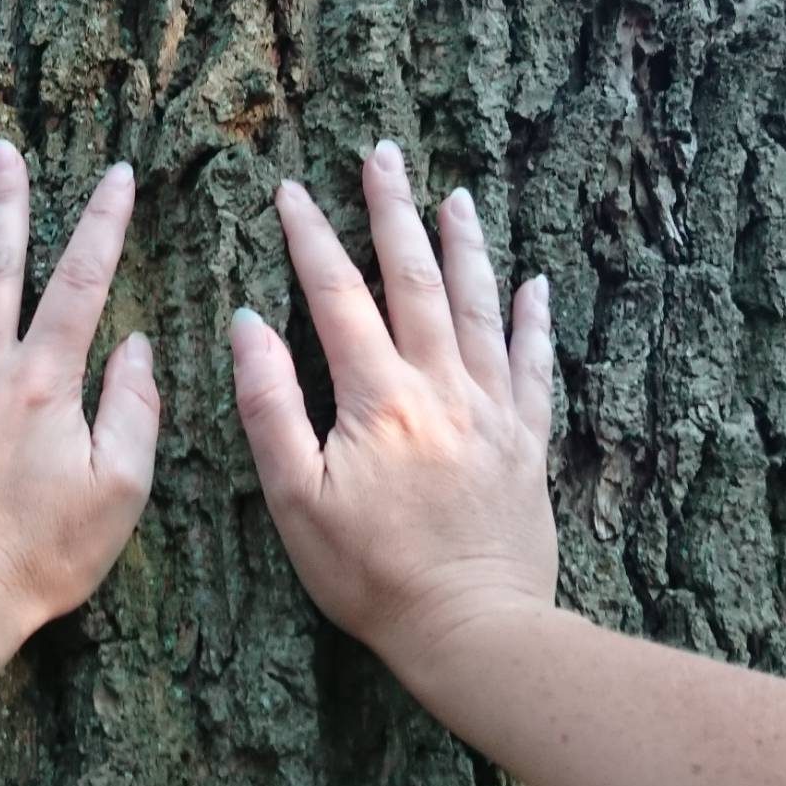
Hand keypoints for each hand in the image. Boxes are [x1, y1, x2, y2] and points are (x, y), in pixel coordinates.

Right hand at [230, 140, 556, 663]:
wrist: (474, 631)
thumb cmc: (371, 577)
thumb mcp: (295, 500)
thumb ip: (270, 407)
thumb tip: (250, 325)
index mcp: (378, 399)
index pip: (336, 295)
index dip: (310, 237)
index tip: (290, 189)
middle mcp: (441, 387)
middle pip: (414, 278)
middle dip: (393, 211)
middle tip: (382, 154)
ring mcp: (492, 410)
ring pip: (478, 306)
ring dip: (463, 245)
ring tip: (454, 194)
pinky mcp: (527, 441)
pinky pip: (535, 364)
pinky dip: (533, 318)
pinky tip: (533, 283)